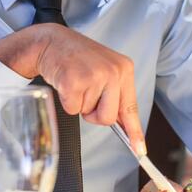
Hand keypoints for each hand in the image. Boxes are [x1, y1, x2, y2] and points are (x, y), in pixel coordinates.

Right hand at [0, 23, 145, 154]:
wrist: (52, 41)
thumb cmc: (78, 59)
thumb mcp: (104, 70)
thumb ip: (115, 94)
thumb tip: (123, 125)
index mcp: (124, 69)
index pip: (131, 107)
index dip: (135, 131)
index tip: (140, 150)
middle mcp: (113, 72)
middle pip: (109, 118)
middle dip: (95, 114)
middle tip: (87, 94)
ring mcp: (94, 76)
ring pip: (89, 115)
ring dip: (80, 105)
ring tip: (77, 83)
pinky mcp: (74, 82)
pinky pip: (73, 110)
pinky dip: (67, 102)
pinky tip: (66, 83)